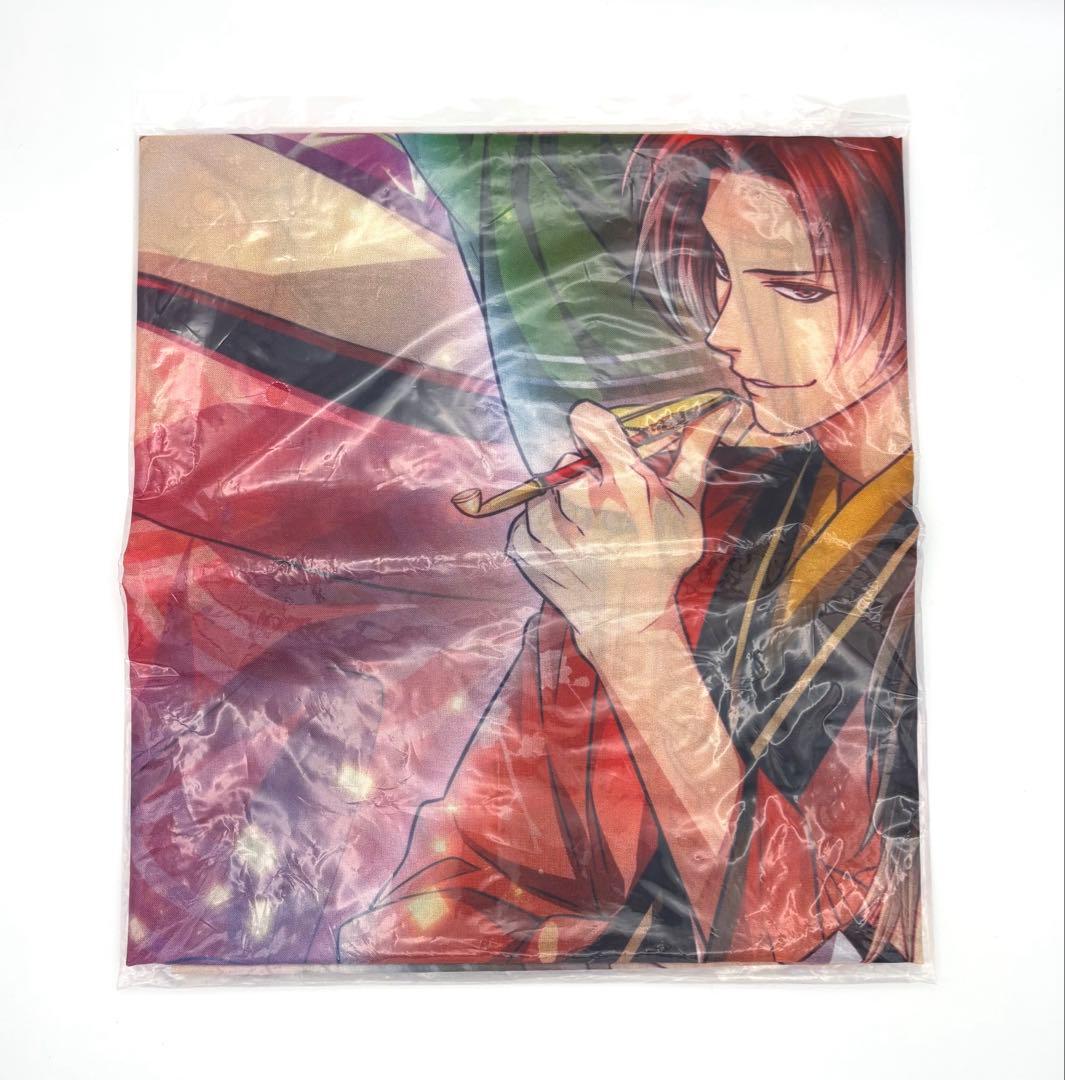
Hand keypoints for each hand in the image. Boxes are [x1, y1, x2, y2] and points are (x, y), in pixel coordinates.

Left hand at [506, 399, 739, 660]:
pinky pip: (525, 521)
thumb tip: (724, 406)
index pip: (593, 425)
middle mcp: (586, 504)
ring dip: (559, 506)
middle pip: (567, 464)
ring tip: (586, 531)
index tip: (590, 428)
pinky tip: (568, 547)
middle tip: (603, 509)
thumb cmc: (662, 557)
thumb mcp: (686, 506)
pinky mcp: (526, 549)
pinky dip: (541, 530)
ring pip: (544, 493)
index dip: (590, 423)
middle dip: (581, 480)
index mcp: (627, 485)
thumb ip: (695, 452)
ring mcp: (552, 529)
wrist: (628, 620)